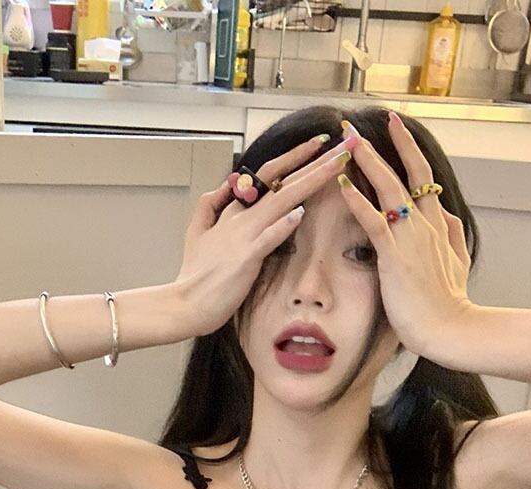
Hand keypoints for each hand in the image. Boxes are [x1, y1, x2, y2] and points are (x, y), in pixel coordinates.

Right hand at [174, 133, 359, 339]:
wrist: (184, 303)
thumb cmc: (195, 274)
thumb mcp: (197, 232)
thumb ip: (210, 206)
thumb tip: (223, 186)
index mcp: (234, 211)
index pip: (269, 175)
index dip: (295, 157)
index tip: (320, 143)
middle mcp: (242, 217)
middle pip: (284, 180)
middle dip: (317, 159)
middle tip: (345, 143)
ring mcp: (244, 236)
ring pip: (283, 201)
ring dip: (312, 180)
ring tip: (339, 164)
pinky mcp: (246, 259)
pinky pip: (267, 238)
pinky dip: (282, 226)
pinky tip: (299, 214)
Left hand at [335, 114, 473, 355]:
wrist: (450, 328)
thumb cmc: (447, 303)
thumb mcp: (457, 262)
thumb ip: (451, 234)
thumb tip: (444, 212)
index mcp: (436, 225)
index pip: (421, 177)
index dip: (407, 150)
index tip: (395, 127)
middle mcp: (424, 224)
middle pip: (404, 172)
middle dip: (382, 144)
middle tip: (357, 126)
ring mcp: (410, 237)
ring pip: (388, 188)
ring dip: (366, 161)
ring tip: (346, 141)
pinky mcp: (395, 255)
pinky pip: (374, 220)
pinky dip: (358, 199)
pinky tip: (342, 183)